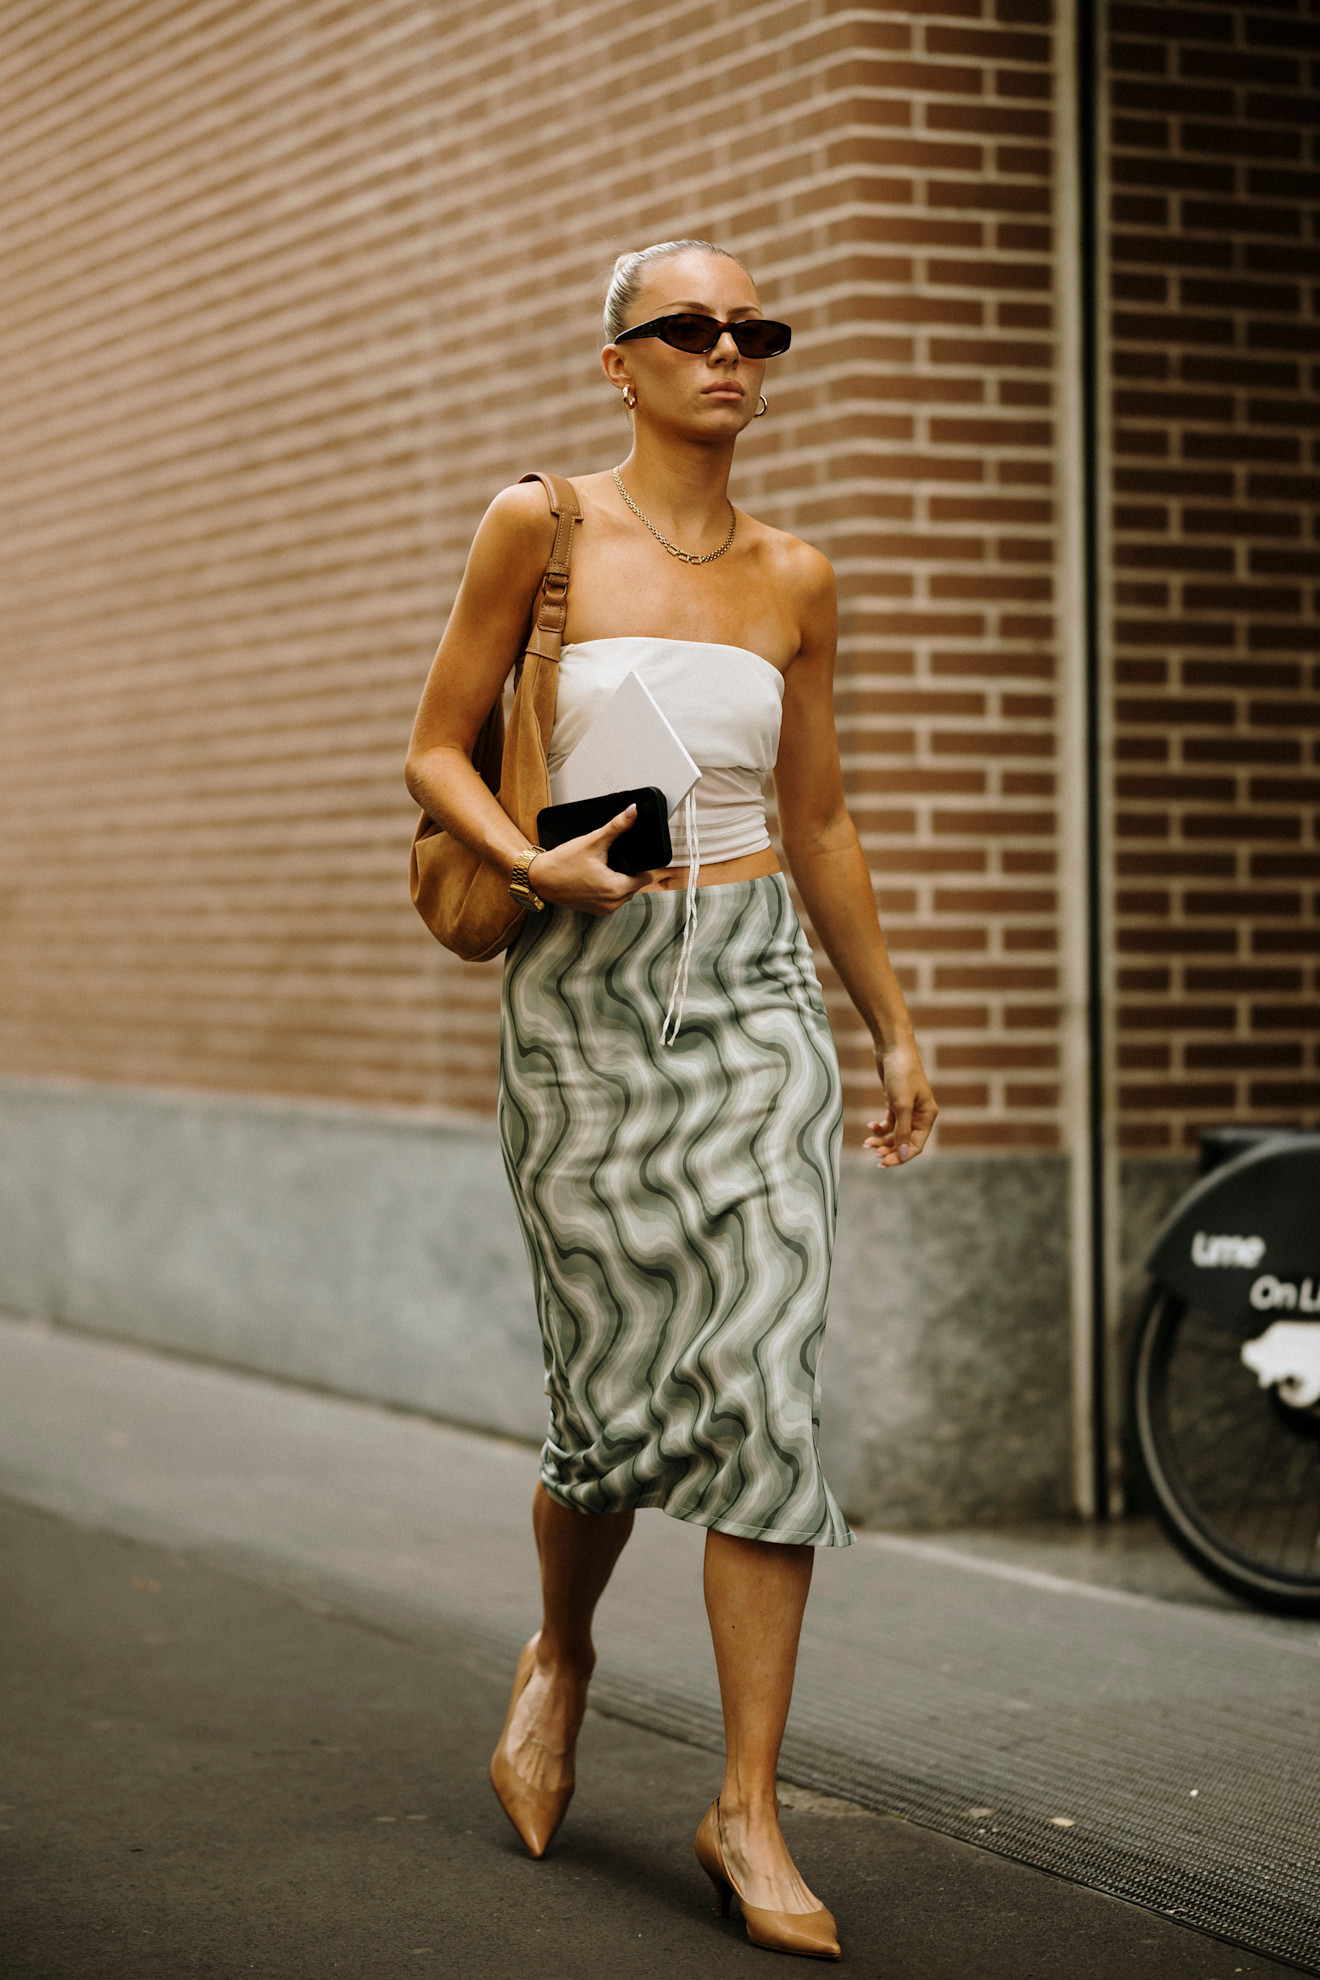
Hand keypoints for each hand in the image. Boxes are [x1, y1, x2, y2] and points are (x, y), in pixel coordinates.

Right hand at [527, 805, 663, 916]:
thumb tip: (632, 812)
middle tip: (612, 859)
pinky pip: (611, 899)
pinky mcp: (595, 911)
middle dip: (629, 872)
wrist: (539, 878)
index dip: (641, 865)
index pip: (646, 878)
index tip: (632, 857)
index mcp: (616, 889)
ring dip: (619, 881)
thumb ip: (617, 826)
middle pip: (635, 885)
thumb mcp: (593, 841)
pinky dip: (608, 889)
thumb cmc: (562, 864)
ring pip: (624, 893)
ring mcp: (603, 910)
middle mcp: (612, 904)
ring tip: (604, 868)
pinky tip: (596, 877)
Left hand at [864, 1039, 937, 1167]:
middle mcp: (920, 1114)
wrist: (892, 1048)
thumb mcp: (901, 1105)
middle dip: (889, 1148)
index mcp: (928, 1116)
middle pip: (905, 1141)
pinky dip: (880, 1127)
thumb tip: (902, 1156)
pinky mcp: (895, 1102)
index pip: (916, 1145)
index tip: (883, 1162)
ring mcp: (907, 1109)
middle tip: (872, 1152)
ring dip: (882, 1139)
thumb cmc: (901, 1074)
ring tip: (867, 1142)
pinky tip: (870, 1126)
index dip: (900, 1156)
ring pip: (895, 1133)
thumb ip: (902, 1132)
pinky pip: (889, 1122)